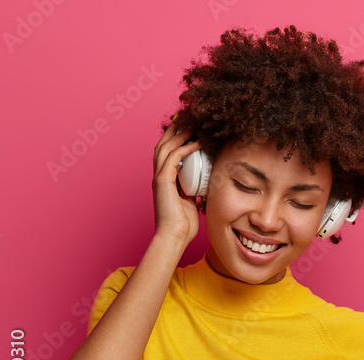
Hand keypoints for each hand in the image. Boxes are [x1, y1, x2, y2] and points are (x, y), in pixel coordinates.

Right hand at [152, 120, 202, 245]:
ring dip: (179, 134)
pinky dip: (185, 148)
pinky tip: (196, 142)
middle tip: (187, 119)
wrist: (175, 236)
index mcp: (165, 180)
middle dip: (174, 130)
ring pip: (166, 148)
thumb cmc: (183, 224)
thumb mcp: (191, 201)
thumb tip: (204, 183)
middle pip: (163, 145)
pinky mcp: (162, 182)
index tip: (188, 128)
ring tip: (192, 124)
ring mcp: (159, 178)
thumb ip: (194, 189)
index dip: (175, 139)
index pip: (168, 153)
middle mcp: (159, 176)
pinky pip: (173, 158)